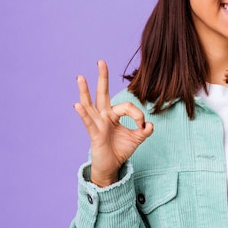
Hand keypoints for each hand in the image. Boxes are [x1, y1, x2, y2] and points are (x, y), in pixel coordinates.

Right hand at [73, 60, 153, 186]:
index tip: (143, 127)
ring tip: (80, 77)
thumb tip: (150, 125)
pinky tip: (77, 104)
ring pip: (90, 104)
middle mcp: (104, 115)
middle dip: (103, 77)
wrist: (112, 166)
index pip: (127, 107)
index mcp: (114, 114)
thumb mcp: (136, 139)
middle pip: (103, 93)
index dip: (138, 116)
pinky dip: (83, 113)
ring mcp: (97, 123)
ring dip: (85, 91)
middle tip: (101, 61)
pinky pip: (88, 122)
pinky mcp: (94, 134)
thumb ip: (144, 131)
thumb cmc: (120, 150)